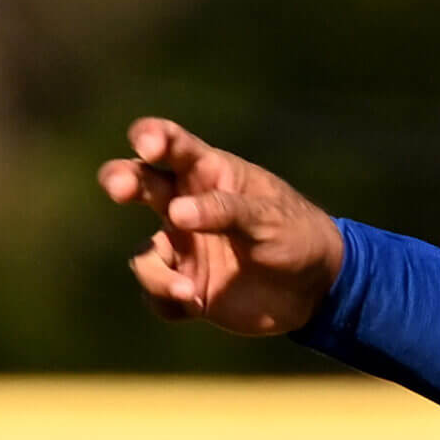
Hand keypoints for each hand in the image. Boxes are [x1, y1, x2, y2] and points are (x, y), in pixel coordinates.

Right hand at [99, 118, 344, 336]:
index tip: (148, 144)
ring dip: (155, 273)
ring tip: (187, 290)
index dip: (153, 137)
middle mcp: (185, 206)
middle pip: (138, 184)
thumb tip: (176, 213)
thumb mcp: (269, 217)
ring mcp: (184, 248)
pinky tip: (194, 302)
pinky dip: (166, 299)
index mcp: (210, 175)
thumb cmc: (296, 236)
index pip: (173, 145)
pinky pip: (157, 294)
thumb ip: (225, 210)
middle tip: (120, 189)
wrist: (318, 288)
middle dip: (121, 180)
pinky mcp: (188, 287)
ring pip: (144, 254)